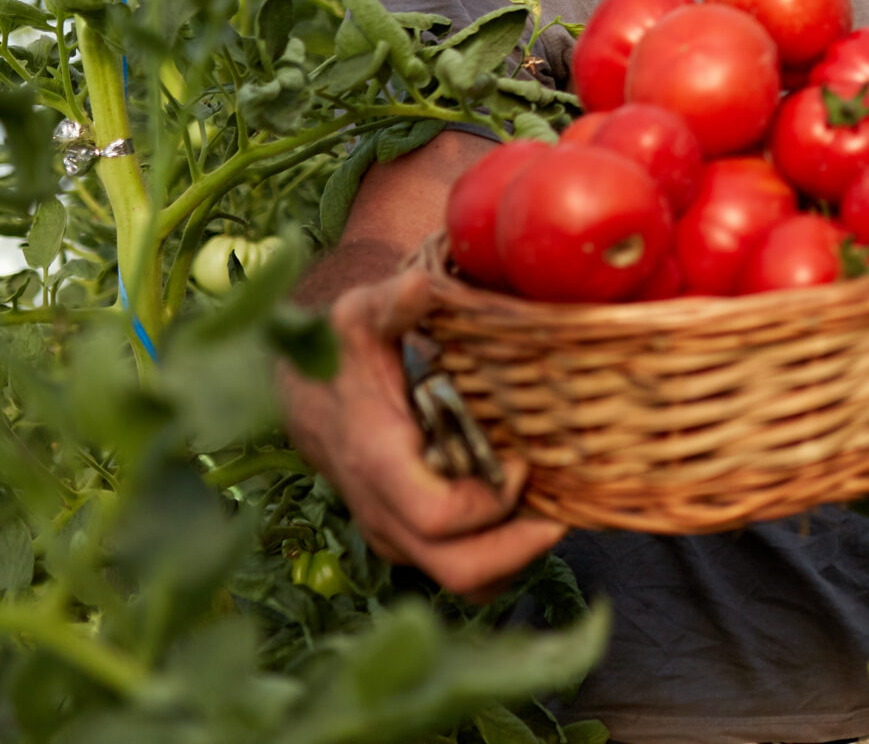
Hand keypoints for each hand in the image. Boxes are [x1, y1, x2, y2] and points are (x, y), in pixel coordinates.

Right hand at [279, 267, 565, 597]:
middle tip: (563, 512)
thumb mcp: (362, 316)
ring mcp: (396, 534)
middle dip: (520, 550)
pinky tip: (525, 514)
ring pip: (466, 582)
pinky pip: (462, 571)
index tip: (523, 462)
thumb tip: (419, 285)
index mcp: (379, 463)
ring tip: (551, 513)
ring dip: (517, 558)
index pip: (439, 517)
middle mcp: (384, 513)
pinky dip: (502, 557)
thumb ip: (393, 303)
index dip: (492, 503)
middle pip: (459, 571)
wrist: (306, 395)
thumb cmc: (342, 352)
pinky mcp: (408, 539)